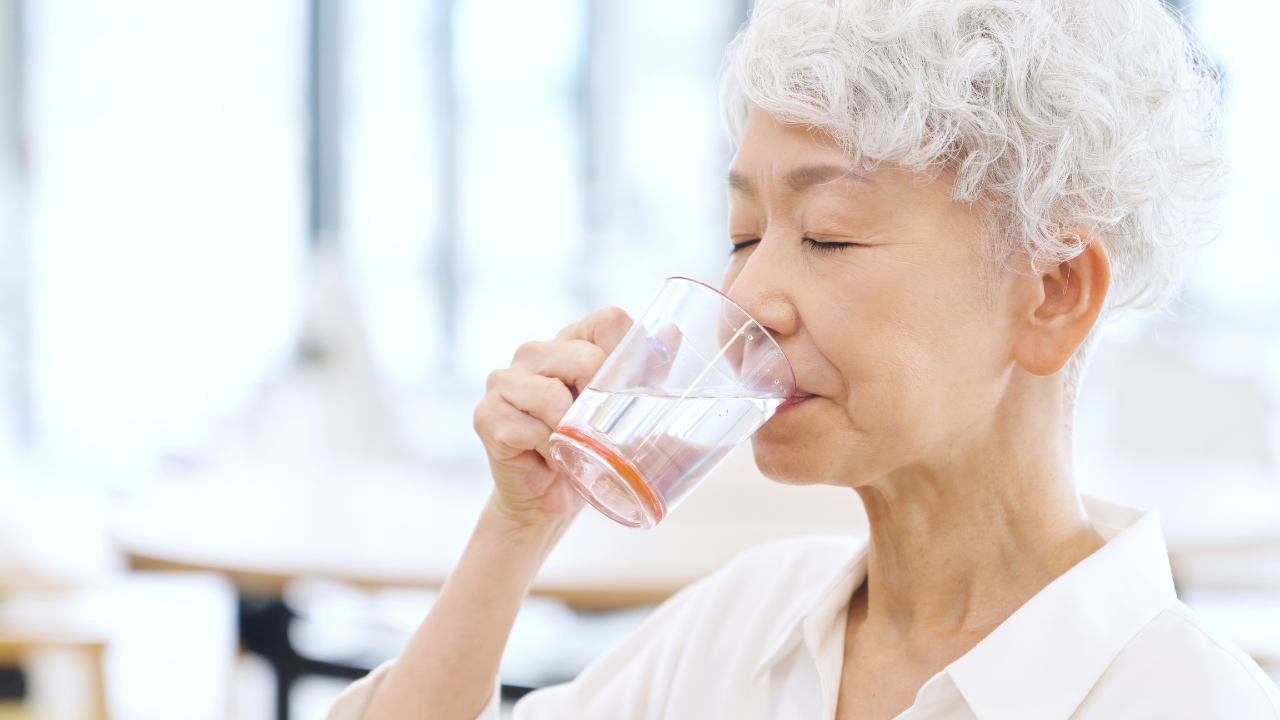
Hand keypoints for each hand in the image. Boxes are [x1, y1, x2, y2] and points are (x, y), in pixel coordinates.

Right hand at [473, 306, 632, 526]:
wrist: (549, 499)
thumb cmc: (589, 450)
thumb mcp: (625, 412)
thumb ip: (647, 373)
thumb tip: (673, 333)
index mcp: (571, 341)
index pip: (607, 321)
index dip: (627, 352)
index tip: (630, 389)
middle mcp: (534, 352)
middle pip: (582, 356)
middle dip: (601, 399)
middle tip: (601, 430)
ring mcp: (504, 381)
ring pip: (550, 395)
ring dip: (569, 431)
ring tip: (572, 447)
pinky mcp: (487, 415)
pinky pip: (527, 428)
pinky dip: (547, 450)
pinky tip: (549, 459)